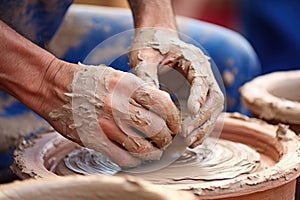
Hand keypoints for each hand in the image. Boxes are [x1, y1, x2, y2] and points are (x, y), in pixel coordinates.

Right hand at [47, 63, 180, 167]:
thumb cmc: (88, 81)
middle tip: (165, 139)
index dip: (174, 118)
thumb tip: (163, 107)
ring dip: (154, 152)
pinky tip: (136, 156)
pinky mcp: (94, 141)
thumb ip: (139, 91)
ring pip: (143, 147)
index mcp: (127, 86)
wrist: (55, 86)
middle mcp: (119, 105)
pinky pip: (123, 158)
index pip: (163, 105)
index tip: (174, 125)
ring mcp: (106, 125)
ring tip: (155, 150)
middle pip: (156, 129)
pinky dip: (135, 160)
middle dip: (166, 138)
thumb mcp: (117, 77)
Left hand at [129, 28, 223, 147]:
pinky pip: (203, 112)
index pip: (202, 80)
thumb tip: (151, 105)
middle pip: (214, 98)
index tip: (191, 111)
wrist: (155, 38)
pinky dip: (199, 127)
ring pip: (212, 109)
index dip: (199, 96)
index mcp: (193, 59)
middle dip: (202, 118)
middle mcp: (203, 73)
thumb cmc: (149, 45)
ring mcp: (202, 85)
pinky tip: (190, 140)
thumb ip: (147, 78)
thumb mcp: (145, 58)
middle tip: (185, 134)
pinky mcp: (196, 95)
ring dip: (203, 127)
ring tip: (189, 142)